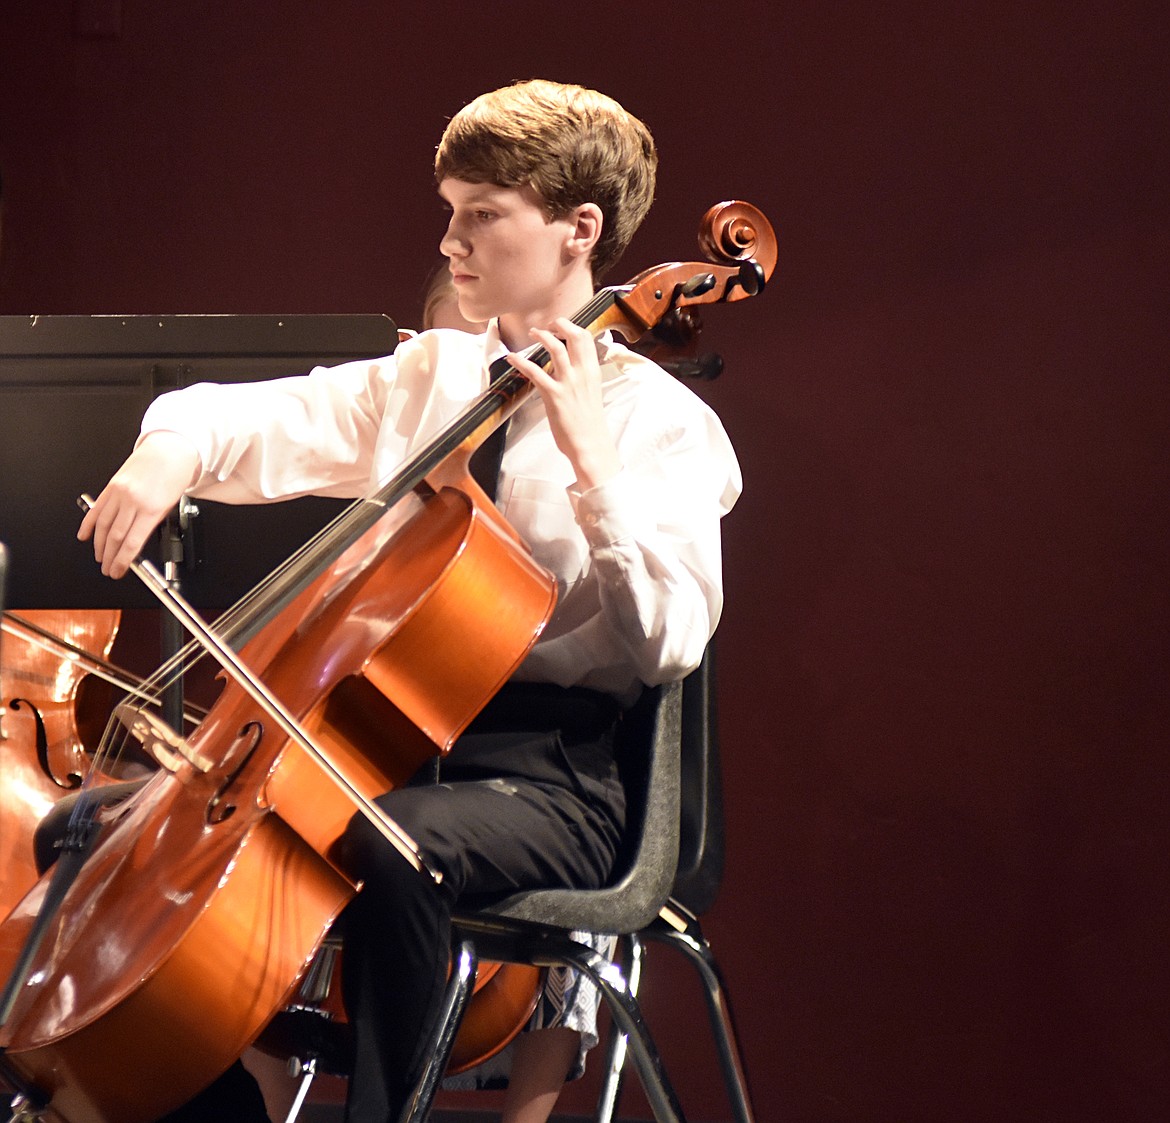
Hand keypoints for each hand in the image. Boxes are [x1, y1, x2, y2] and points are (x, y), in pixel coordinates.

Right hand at [78, 431, 200, 578]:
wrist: (169, 450)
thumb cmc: (175, 475)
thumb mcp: (171, 504)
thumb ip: (153, 523)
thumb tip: (137, 541)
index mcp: (151, 508)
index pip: (132, 543)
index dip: (122, 561)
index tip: (118, 571)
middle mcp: (133, 501)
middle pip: (114, 537)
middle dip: (109, 557)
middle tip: (107, 569)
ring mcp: (119, 493)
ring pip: (103, 525)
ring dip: (98, 545)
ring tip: (99, 557)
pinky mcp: (111, 486)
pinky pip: (96, 509)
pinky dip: (88, 524)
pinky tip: (85, 536)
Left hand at [507, 317, 620, 489]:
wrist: (590, 444)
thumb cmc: (589, 423)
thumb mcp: (592, 393)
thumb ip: (583, 378)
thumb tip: (572, 369)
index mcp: (593, 372)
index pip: (586, 338)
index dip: (572, 327)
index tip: (561, 327)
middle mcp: (582, 373)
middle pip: (574, 336)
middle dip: (559, 324)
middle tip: (547, 325)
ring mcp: (568, 383)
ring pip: (556, 347)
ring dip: (542, 335)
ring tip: (532, 332)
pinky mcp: (554, 395)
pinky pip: (535, 372)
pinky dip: (521, 362)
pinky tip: (512, 358)